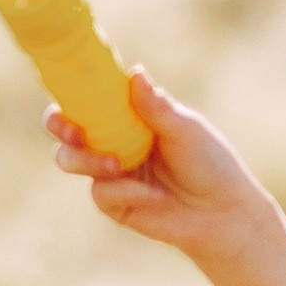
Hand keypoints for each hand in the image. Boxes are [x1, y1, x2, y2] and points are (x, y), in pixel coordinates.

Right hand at [51, 72, 283, 266]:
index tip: (66, 91)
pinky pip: (100, 193)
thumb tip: (135, 72)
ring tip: (116, 165)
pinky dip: (125, 192)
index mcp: (129, 117)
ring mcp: (110, 173)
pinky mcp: (115, 203)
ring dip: (86, 160)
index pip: (90, 99)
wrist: (226, 214)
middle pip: (66, 128)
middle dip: (59, 126)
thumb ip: (157, 107)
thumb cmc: (212, 165)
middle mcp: (113, 142)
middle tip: (73, 132)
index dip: (71, 93)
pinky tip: (155, 196)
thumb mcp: (186, 130)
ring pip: (70, 159)